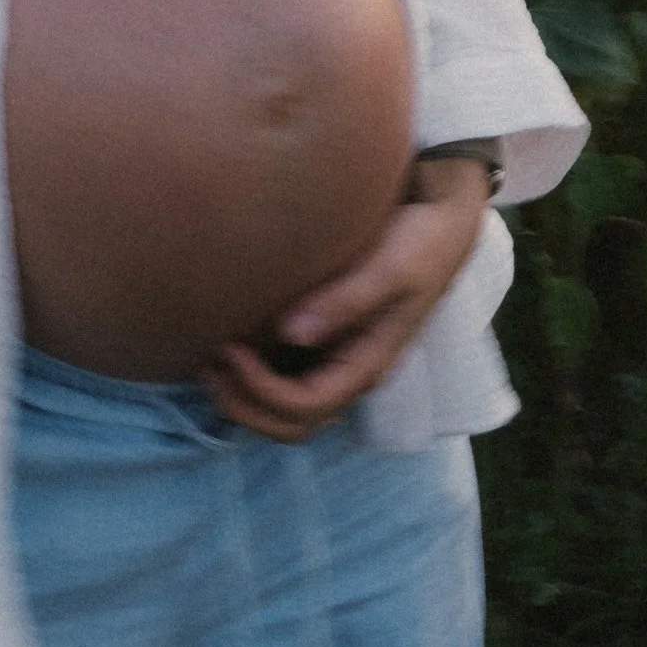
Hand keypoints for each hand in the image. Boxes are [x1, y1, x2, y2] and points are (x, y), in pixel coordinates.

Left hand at [200, 155, 493, 441]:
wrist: (439, 221)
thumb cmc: (420, 243)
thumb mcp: (391, 268)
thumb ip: (346, 300)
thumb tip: (291, 332)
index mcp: (369, 364)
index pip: (307, 406)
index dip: (261, 390)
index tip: (229, 349)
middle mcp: (350, 371)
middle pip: (292, 424)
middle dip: (244, 405)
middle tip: (207, 363)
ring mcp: (337, 359)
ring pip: (285, 410)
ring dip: (243, 397)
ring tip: (207, 357)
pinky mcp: (325, 339)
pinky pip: (284, 377)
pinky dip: (250, 376)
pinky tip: (227, 342)